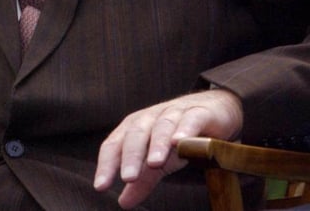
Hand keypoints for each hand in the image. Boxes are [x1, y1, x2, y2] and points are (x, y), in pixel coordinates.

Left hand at [93, 88, 242, 208]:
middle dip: (131, 156)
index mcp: (133, 129)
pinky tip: (179, 142)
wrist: (211, 110)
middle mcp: (149, 119)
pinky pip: (190, 120)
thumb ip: (142, 180)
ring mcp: (173, 114)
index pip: (114, 145)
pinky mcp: (198, 113)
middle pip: (135, 135)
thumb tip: (123, 203)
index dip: (106, 164)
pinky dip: (184, 130)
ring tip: (154, 163)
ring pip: (161, 127)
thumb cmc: (177, 136)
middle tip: (127, 178)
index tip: (100, 186)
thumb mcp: (159, 160)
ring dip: (157, 144)